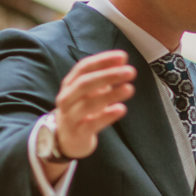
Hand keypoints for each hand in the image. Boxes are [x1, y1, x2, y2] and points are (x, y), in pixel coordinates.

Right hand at [53, 50, 138, 165]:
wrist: (66, 139)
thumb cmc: (81, 110)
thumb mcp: (90, 92)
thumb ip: (104, 76)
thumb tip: (122, 59)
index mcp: (70, 84)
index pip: (84, 67)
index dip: (103, 60)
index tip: (123, 57)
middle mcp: (67, 98)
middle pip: (85, 83)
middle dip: (108, 75)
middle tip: (130, 71)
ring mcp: (70, 116)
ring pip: (88, 104)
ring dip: (110, 95)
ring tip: (129, 88)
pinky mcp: (77, 133)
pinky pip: (91, 124)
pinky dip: (107, 116)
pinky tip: (121, 109)